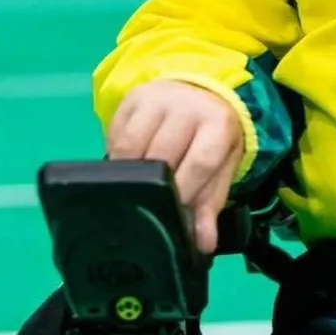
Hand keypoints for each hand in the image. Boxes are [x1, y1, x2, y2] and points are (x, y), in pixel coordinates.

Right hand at [107, 80, 244, 254]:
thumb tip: (202, 244)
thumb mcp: (221, 167)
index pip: (198, 163)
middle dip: (151, 188)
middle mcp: (188, 107)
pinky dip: (116, 159)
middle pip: (161, 157)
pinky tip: (125, 168)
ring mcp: (158, 100)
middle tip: (146, 209)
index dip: (183, 193)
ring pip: (130, 148)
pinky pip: (114, 137)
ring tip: (132, 191)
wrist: (201, 91)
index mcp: (218, 124)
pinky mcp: (131, 99)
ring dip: (128, 175)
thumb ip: (210, 205)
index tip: (170, 216)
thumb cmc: (211, 136)